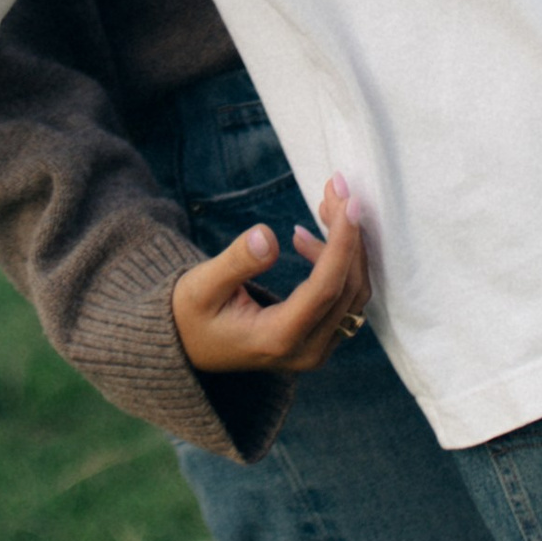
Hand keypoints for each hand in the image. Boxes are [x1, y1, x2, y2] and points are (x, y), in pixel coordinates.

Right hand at [171, 179, 368, 377]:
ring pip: (353, 293)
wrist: (188, 346)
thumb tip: (267, 234)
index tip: (350, 203)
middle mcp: (306, 351)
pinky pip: (343, 298)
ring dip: (347, 246)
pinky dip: (338, 262)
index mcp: (278, 338)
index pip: (326, 289)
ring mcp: (317, 350)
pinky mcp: (319, 339)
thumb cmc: (191, 315)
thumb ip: (236, 262)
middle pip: (348, 288)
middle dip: (348, 235)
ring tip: (322, 207)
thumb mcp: (201, 286)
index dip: (342, 244)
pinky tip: (304, 239)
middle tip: (335, 189)